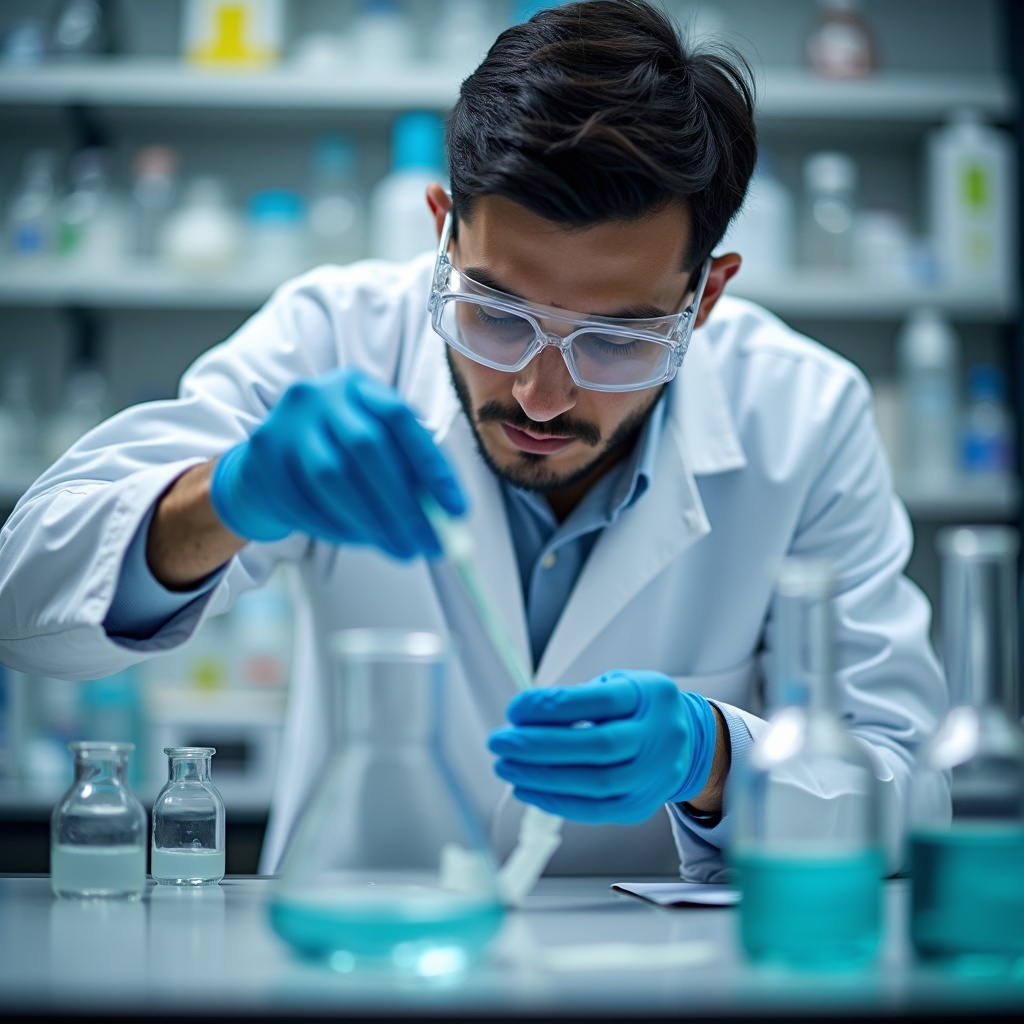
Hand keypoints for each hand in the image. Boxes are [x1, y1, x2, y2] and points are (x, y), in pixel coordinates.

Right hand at [209, 368, 465, 557]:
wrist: (269, 464)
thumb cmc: (339, 456)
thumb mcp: (375, 445)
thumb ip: (410, 472)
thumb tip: (450, 516)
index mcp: (357, 386)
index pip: (400, 419)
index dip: (432, 466)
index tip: (457, 510)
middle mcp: (318, 396)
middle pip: (366, 449)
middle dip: (404, 504)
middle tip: (430, 544)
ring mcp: (284, 424)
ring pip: (332, 478)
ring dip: (372, 521)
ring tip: (401, 549)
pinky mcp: (261, 460)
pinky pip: (303, 502)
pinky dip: (337, 528)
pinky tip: (360, 541)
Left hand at [487, 671, 717, 824]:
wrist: (688, 742)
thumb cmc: (641, 709)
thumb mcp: (618, 685)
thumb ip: (577, 699)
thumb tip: (525, 718)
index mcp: (648, 696)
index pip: (599, 701)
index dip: (554, 706)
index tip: (516, 709)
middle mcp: (657, 737)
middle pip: (597, 745)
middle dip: (540, 746)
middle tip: (501, 742)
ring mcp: (653, 775)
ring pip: (596, 783)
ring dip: (542, 777)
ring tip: (507, 767)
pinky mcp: (641, 805)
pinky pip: (596, 810)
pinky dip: (556, 801)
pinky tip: (528, 789)